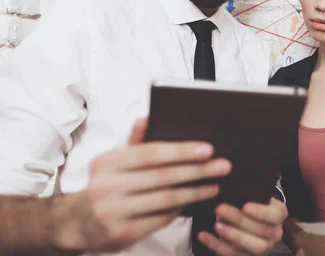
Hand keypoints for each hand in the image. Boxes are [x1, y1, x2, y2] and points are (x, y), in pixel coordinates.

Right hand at [54, 117, 230, 251]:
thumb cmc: (105, 185)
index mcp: (107, 163)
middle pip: (163, 177)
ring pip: (165, 200)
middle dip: (197, 170)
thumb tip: (147, 118)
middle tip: (223, 165)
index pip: (151, 153)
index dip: (182, 151)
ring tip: (214, 185)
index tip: (208, 148)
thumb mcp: (113, 162)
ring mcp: (114, 212)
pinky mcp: (122, 234)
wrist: (76, 223)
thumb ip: (135, 142)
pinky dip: (180, 209)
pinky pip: (160, 219)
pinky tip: (195, 201)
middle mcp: (108, 187)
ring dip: (195, 192)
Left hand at [198, 197, 287, 254]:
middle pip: (261, 230)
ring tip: (216, 224)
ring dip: (232, 235)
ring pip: (253, 246)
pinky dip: (217, 245)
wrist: (248, 221)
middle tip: (220, 209)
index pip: (274, 214)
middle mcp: (275, 233)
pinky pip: (234, 255)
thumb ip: (248, 193)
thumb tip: (230, 184)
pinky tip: (204, 235)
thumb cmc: (250, 203)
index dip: (260, 212)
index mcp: (278, 214)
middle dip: (239, 220)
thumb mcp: (254, 196)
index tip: (245, 206)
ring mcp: (264, 248)